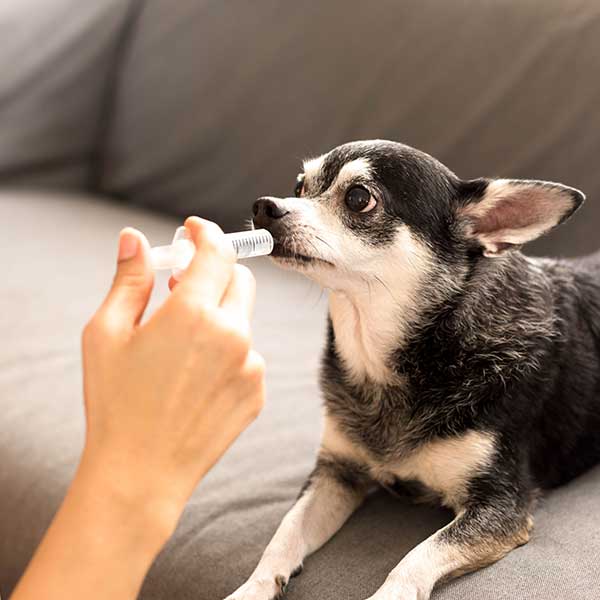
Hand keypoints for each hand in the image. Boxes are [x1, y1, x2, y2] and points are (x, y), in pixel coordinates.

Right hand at [80, 217, 264, 536]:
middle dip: (214, 273)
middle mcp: (233, 333)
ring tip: (182, 347)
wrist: (141, 474)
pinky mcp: (257, 390)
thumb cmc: (116, 403)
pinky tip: (196, 379)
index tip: (194, 229)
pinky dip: (228, 351)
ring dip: (219, 316)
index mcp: (194, 312)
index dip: (206, 232)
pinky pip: (248, 354)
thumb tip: (135, 238)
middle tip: (182, 288)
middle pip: (239, 279)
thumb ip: (129, 279)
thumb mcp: (107, 334)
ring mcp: (251, 364)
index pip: (218, 251)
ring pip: (243, 318)